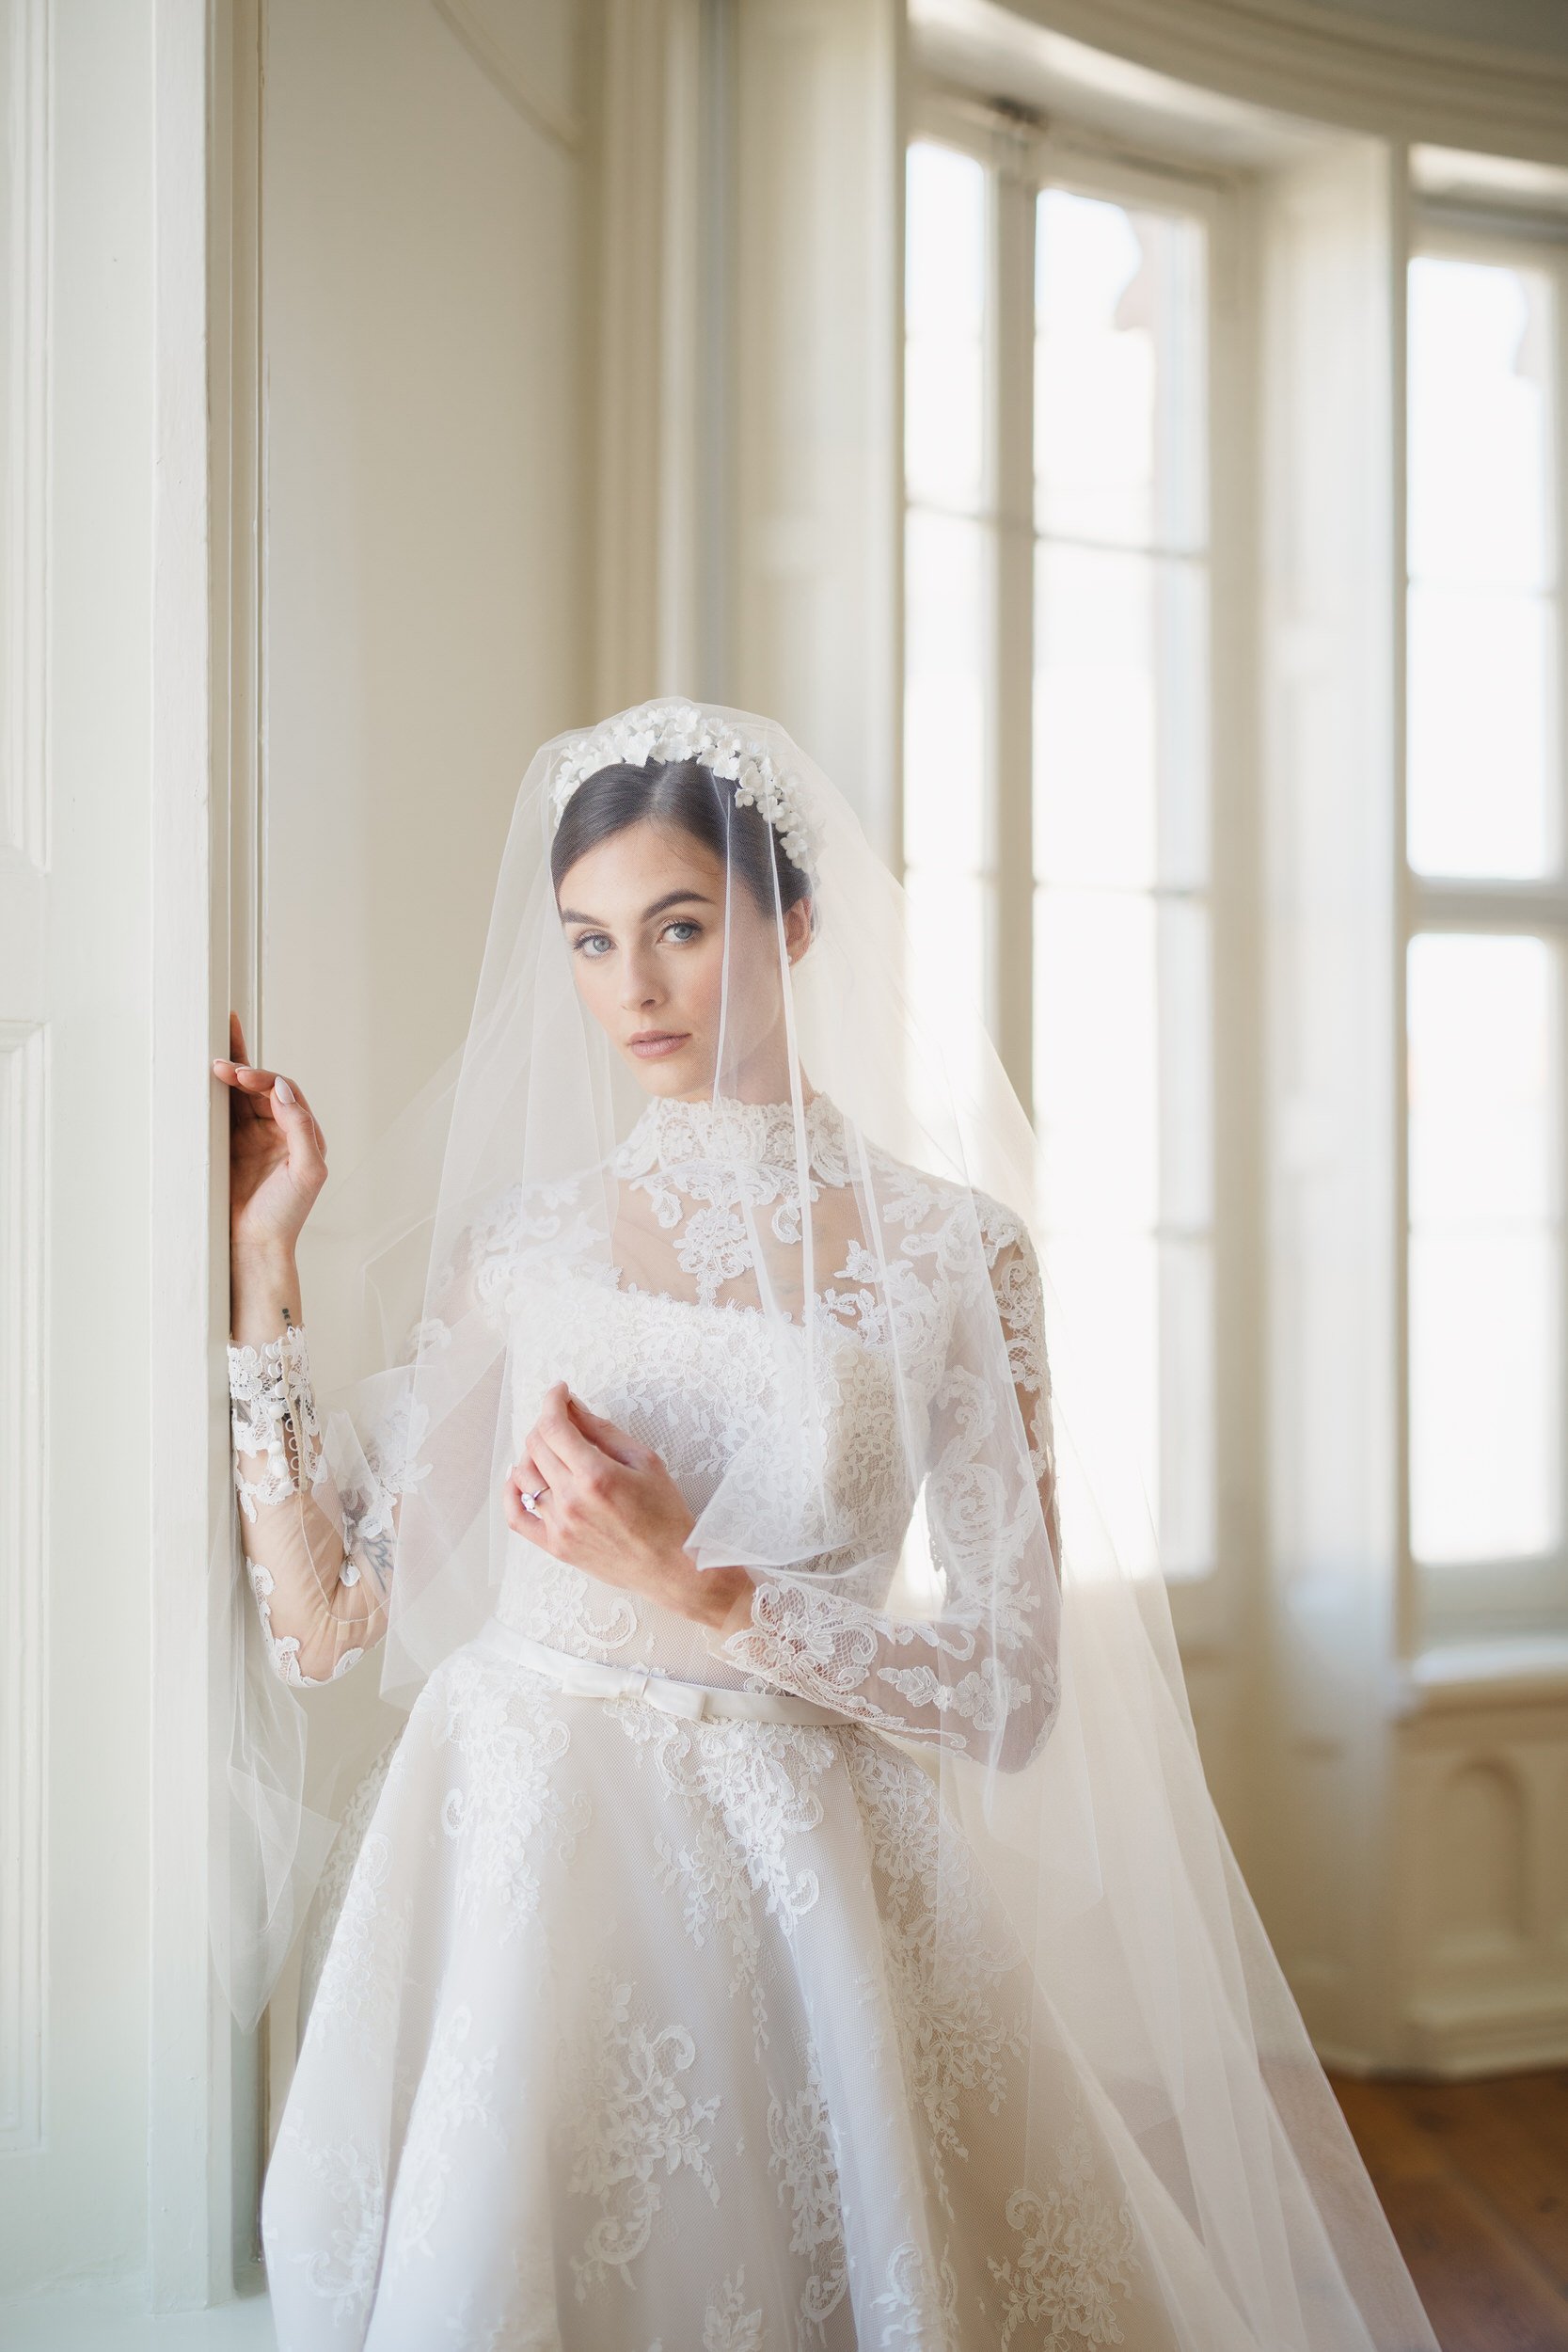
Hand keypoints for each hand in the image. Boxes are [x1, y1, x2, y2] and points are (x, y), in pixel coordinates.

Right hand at [213, 1010, 328, 1263]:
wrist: (254, 1245)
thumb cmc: (286, 1214)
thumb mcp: (307, 1172)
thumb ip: (300, 1128)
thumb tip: (282, 1090)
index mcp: (302, 1132)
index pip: (284, 1092)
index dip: (264, 1079)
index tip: (242, 1077)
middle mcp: (278, 1129)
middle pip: (261, 1086)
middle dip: (242, 1070)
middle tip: (219, 1064)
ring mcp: (252, 1136)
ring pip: (240, 1095)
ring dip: (227, 1075)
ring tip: (211, 1059)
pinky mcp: (228, 1146)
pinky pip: (221, 1113)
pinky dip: (213, 1094)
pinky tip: (203, 1079)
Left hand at [504, 1383, 752, 1632]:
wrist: (672, 1566)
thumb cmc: (666, 1513)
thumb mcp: (645, 1461)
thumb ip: (604, 1432)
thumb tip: (574, 1408)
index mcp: (596, 1476)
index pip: (554, 1426)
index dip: (552, 1401)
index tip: (560, 1392)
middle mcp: (571, 1501)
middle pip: (536, 1446)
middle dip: (547, 1422)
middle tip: (564, 1418)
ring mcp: (559, 1526)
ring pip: (523, 1475)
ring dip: (533, 1452)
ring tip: (553, 1449)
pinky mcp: (555, 1546)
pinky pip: (517, 1516)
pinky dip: (511, 1492)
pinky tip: (519, 1478)